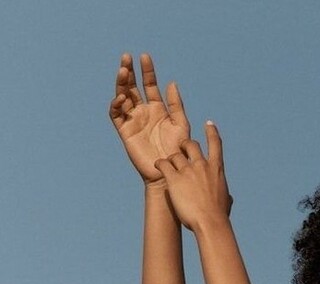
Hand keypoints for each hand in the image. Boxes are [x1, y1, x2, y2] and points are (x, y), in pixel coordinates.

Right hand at [109, 53, 190, 184]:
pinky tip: (122, 97)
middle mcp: (143, 112)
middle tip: (126, 57)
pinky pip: (117, 115)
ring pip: (122, 97)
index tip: (145, 56)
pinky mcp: (125, 131)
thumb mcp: (181, 124)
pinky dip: (117, 105)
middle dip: (129, 72)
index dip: (147, 71)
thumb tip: (171, 83)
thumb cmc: (178, 149)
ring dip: (121, 83)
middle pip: (132, 87)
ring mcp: (133, 120)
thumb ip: (176, 105)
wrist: (169, 170)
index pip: (149, 85)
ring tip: (123, 71)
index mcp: (158, 108)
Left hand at [154, 122, 231, 230]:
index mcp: (217, 169)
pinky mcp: (174, 178)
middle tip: (180, 151)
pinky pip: (163, 164)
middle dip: (184, 145)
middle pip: (190, 145)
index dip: (212, 132)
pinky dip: (160, 165)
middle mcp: (202, 165)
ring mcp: (188, 171)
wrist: (210, 222)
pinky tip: (158, 168)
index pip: (215, 144)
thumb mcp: (226, 201)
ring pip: (175, 155)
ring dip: (171, 160)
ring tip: (168, 168)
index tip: (209, 123)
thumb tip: (229, 198)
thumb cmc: (219, 215)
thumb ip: (226, 195)